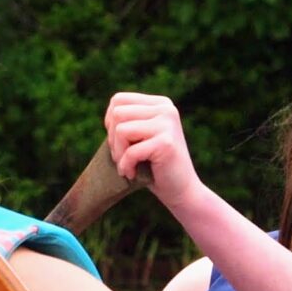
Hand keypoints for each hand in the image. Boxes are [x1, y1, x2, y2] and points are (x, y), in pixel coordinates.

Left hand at [104, 91, 205, 213]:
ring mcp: (168, 124)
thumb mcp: (140, 137)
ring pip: (121, 130)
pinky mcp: (166, 143)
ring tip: (127, 165)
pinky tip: (132, 174)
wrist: (181, 190)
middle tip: (122, 157)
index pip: (118, 100)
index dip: (110, 122)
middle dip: (112, 139)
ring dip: (118, 153)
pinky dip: (125, 166)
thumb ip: (128, 121)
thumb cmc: (154, 166)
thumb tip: (109, 113)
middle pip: (117, 114)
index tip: (120, 142)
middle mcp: (166, 109)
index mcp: (160, 104)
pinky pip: (130, 151)